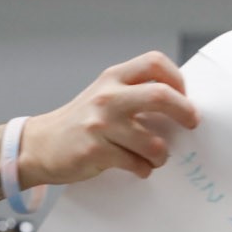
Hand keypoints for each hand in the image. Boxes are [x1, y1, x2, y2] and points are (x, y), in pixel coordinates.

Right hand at [17, 51, 199, 186]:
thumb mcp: (104, 96)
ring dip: (162, 154)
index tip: (184, 96)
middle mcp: (108, 96)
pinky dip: (144, 169)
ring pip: (153, 142)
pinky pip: (136, 164)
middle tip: (192, 123)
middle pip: (161, 96)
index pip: (154, 62)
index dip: (177, 78)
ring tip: (156, 157)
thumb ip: (134, 94)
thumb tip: (179, 106)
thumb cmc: (80, 122)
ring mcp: (101, 124)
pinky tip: (138, 168)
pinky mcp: (96, 150)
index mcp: (113, 77)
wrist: (40, 145)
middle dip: (184, 112)